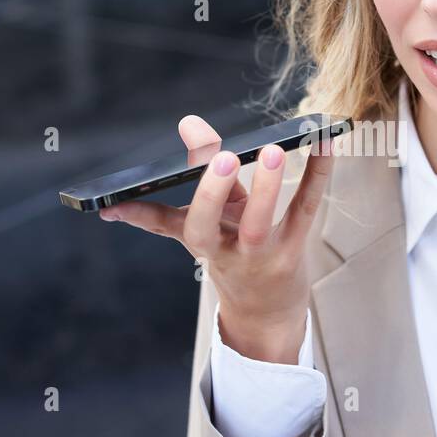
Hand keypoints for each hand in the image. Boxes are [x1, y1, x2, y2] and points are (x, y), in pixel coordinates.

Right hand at [97, 114, 332, 363]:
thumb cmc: (234, 255)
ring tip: (273, 152)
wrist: (267, 314)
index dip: (136, 214)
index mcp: (199, 241)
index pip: (162, 225)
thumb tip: (188, 123)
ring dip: (266, 187)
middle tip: (222, 157)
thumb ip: (203, 170)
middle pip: (207, 227)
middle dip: (211, 193)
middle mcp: (224, 250)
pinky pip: (305, 209)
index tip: (111, 205)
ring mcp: (260, 253)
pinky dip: (316, 174)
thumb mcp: (211, 220)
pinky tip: (324, 143)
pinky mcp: (294, 248)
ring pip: (260, 223)